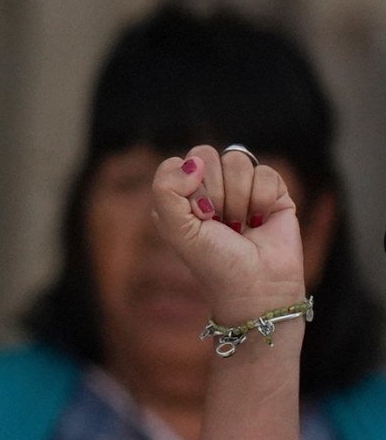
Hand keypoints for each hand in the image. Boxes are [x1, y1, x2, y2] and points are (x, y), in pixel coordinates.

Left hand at [150, 144, 306, 331]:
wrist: (257, 285)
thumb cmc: (213, 261)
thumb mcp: (176, 229)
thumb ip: (166, 190)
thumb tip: (193, 161)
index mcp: (180, 195)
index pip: (177, 162)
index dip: (187, 187)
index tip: (197, 217)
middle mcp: (208, 186)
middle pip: (206, 155)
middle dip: (213, 192)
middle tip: (218, 222)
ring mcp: (241, 186)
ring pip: (237, 160)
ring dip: (238, 199)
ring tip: (239, 225)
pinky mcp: (272, 190)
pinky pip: (265, 172)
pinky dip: (262, 200)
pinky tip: (260, 221)